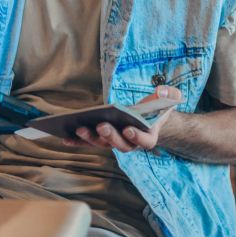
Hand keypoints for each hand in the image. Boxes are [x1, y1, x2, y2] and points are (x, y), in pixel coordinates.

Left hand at [63, 85, 181, 152]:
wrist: (147, 116)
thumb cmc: (156, 107)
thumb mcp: (168, 98)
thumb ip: (170, 95)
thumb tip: (162, 92)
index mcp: (149, 137)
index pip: (145, 141)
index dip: (137, 137)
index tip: (129, 129)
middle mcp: (131, 144)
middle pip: (120, 144)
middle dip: (110, 135)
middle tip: (101, 125)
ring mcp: (115, 143)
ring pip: (102, 144)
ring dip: (90, 138)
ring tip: (79, 128)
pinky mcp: (102, 140)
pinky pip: (89, 143)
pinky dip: (78, 141)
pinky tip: (65, 137)